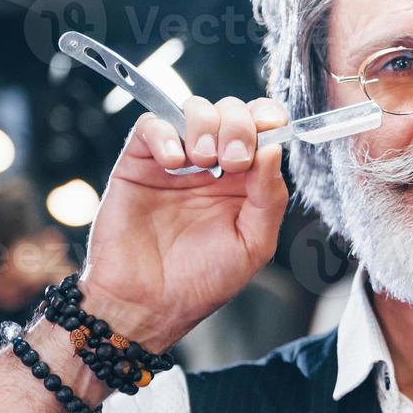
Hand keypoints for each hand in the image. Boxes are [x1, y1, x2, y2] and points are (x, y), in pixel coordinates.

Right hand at [77, 96, 289, 350]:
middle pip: (231, 111)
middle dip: (239, 125)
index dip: (269, 117)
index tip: (272, 126)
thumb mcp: (253, 244)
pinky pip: (150, 125)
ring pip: (194, 109)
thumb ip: (269, 197)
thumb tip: (273, 149)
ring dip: (206, 126)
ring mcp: (176, 161)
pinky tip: (174, 164)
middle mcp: (213, 165)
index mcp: (245, 181)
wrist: (148, 303)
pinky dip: (165, 134)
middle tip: (233, 160)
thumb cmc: (202, 280)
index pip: (262, 129)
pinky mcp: (138, 163)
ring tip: (203, 161)